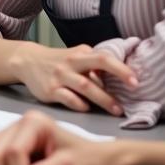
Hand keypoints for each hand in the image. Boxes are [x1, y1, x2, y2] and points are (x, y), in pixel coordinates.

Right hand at [11, 41, 137, 114]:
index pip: (104, 58)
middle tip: (131, 94)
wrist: (28, 61)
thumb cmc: (59, 62)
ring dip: (103, 99)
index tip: (136, 82)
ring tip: (117, 110)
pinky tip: (87, 108)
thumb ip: (95, 66)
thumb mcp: (77, 57)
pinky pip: (68, 98)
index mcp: (81, 54)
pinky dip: (80, 104)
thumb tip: (120, 80)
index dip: (121, 69)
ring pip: (85, 87)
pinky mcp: (50, 90)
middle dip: (116, 79)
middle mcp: (71, 63)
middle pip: (96, 68)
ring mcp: (60, 76)